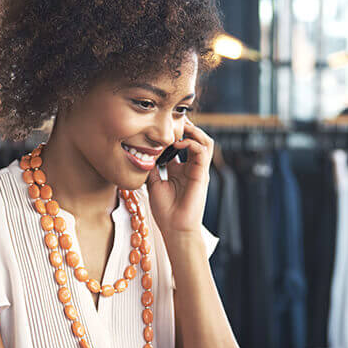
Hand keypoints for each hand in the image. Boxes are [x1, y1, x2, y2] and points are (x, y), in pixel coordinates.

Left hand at [146, 117, 212, 236]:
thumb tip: (143, 152)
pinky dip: (191, 142)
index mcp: (181, 169)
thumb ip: (152, 168)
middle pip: (196, 138)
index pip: (183, 144)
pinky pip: (202, 151)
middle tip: (172, 118)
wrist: (175, 229)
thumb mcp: (153, 183)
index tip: (162, 125)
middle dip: (186, 126)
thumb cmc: (166, 211)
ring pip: (204, 141)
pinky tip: (178, 143)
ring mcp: (199, 170)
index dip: (175, 132)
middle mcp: (192, 167)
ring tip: (179, 126)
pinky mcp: (202, 174)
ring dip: (193, 131)